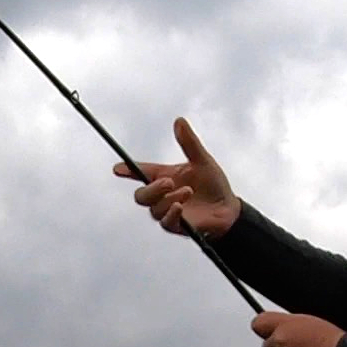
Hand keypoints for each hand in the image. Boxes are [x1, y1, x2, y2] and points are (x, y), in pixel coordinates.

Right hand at [115, 117, 241, 237]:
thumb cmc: (214, 184)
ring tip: (188, 192)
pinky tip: (180, 207)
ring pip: (153, 208)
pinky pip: (164, 222)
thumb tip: (179, 121)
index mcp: (164, 176)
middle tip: (169, 182)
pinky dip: (170, 213)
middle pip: (140, 195)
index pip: (140, 172)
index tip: (118, 169)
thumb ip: (189, 143)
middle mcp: (162, 194)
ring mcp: (167, 211)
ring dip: (169, 198)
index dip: (127, 170)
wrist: (228, 209)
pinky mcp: (175, 225)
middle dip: (152, 189)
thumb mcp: (203, 160)